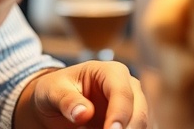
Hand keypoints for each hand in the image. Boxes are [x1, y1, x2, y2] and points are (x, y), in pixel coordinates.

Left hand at [14, 61, 147, 128]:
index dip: (119, 115)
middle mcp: (128, 86)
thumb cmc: (55, 90)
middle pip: (138, 111)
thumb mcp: (53, 91)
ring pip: (140, 125)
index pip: (122, 93)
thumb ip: (67, 100)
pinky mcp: (130, 122)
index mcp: (110, 71)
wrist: (56, 101)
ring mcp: (132, 105)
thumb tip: (84, 113)